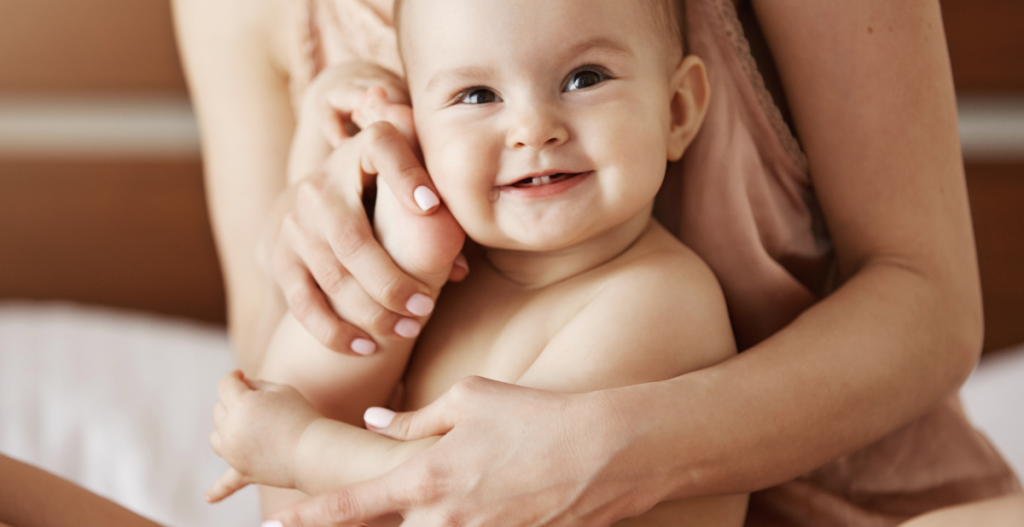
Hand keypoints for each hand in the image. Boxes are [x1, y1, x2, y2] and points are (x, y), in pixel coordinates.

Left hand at [206, 371, 322, 502]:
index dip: (233, 377)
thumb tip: (241, 390)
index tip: (241, 375)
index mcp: (241, 405)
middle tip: (260, 403)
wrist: (316, 451)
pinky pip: (226, 483)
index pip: (226, 385)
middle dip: (234, 402)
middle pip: (219, 409)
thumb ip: (256, 386)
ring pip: (216, 436)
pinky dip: (217, 491)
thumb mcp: (281, 389)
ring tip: (248, 427)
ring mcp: (234, 453)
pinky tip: (208, 498)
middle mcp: (231, 430)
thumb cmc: (302, 416)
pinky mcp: (243, 472)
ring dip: (226, 428)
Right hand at [263, 66, 465, 354]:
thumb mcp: (402, 187)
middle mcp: (320, 185)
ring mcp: (294, 223)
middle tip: (426, 309)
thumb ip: (436, 216)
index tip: (432, 207)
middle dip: (392, 281)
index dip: (406, 174)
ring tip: (407, 330)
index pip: (381, 146)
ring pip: (332, 276)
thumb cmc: (378, 199)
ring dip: (372, 311)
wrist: (304, 208)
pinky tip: (367, 348)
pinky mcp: (277, 258)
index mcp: (360, 154)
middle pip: (353, 238)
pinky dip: (335, 331)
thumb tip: (458, 269)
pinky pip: (304, 303)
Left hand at [268, 378, 670, 526]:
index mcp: (427, 477)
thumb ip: (416, 420)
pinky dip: (462, 521)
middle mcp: (444, 518)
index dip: (309, 517)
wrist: (608, 450)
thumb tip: (376, 425)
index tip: (275, 522)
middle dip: (369, 520)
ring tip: (461, 481)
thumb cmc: (536, 414)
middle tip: (362, 502)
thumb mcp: (472, 399)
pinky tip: (485, 494)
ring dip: (419, 519)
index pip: (350, 505)